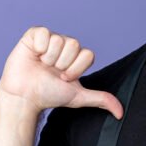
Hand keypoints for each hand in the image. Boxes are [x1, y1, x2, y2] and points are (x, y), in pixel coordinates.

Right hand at [0, 27, 122, 117]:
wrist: (24, 96)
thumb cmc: (49, 95)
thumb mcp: (78, 97)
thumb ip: (101, 99)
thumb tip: (120, 113)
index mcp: (77, 57)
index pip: (88, 54)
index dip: (76, 68)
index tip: (65, 78)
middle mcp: (65, 46)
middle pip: (74, 45)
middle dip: (63, 64)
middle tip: (52, 72)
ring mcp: (50, 39)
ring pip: (59, 40)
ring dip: (50, 58)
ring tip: (41, 65)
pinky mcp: (33, 36)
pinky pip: (43, 32)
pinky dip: (39, 46)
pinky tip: (34, 55)